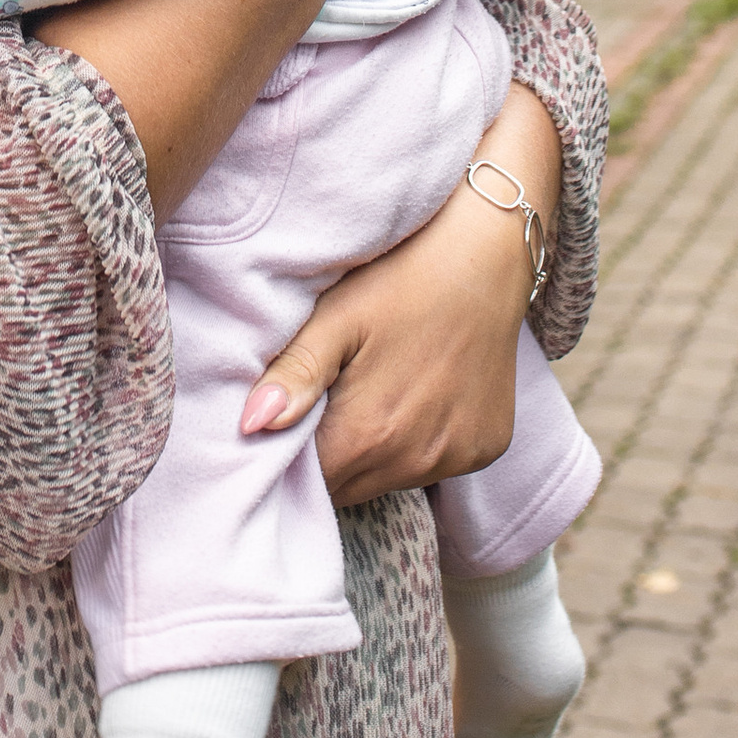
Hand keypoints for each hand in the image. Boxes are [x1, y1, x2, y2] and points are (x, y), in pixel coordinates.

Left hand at [240, 80, 561, 506]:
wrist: (484, 250)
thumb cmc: (398, 277)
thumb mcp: (336, 317)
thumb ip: (294, 375)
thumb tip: (250, 426)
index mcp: (370, 434)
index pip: (310, 482)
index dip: (289, 455)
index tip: (288, 418)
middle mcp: (418, 460)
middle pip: (348, 487)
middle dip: (329, 454)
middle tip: (327, 397)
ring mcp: (459, 458)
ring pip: (389, 479)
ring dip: (372, 451)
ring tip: (371, 389)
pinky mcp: (488, 448)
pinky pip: (433, 464)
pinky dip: (416, 443)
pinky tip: (415, 392)